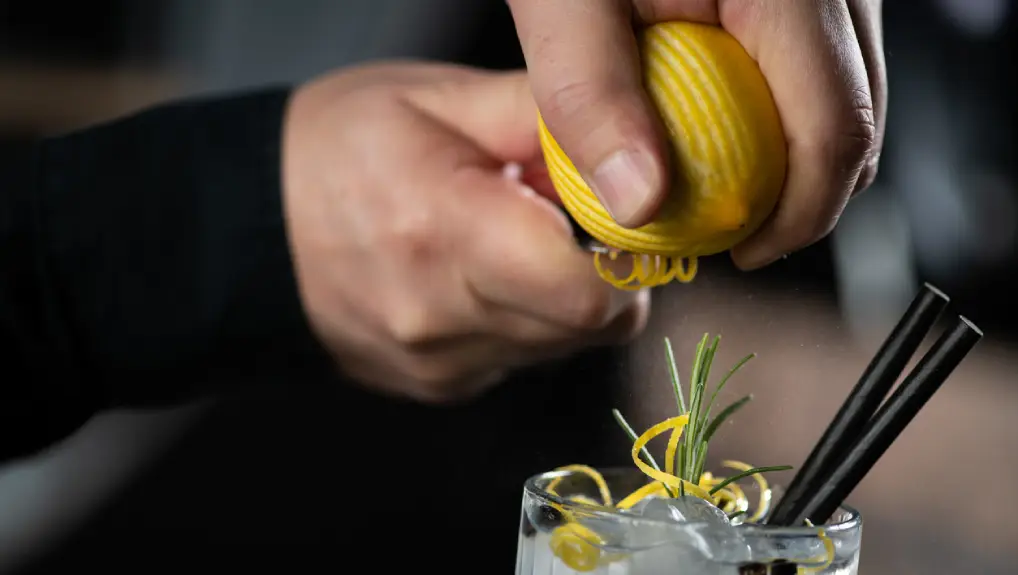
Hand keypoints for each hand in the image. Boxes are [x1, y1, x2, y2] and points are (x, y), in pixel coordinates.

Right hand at [282, 63, 648, 403]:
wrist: (248, 227)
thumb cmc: (336, 149)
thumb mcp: (437, 97)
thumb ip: (542, 118)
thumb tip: (628, 149)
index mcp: (444, 232)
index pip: (588, 293)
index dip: (626, 254)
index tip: (616, 213)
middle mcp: (440, 317)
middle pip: (588, 325)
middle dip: (602, 270)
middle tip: (564, 214)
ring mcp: (437, 364)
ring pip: (561, 346)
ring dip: (562, 293)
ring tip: (512, 236)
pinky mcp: (438, 386)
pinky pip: (521, 358)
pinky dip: (524, 317)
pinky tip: (481, 272)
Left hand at [508, 0, 885, 268]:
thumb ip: (591, 93)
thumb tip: (638, 202)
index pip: (835, 127)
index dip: (799, 213)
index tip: (741, 252)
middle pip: (858, 118)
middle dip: (803, 195)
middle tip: (733, 235)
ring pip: (848, 93)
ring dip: (795, 157)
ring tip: (725, 189)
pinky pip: (822, 62)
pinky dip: (785, 111)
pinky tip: (729, 126)